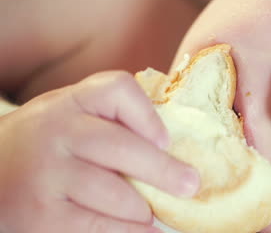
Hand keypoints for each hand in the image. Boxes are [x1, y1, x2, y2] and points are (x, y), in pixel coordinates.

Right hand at [0, 71, 198, 232]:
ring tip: (161, 215)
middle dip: (164, 171)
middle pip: (123, 147)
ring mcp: (47, 174)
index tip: (167, 140)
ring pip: (116, 194)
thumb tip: (172, 143)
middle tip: (191, 185)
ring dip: (146, 209)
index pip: (118, 89)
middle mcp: (57, 132)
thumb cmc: (47, 143)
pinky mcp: (42, 215)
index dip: (148, 115)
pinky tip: (145, 231)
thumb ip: (110, 119)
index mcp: (71, 102)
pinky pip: (97, 227)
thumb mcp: (70, 115)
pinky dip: (128, 232)